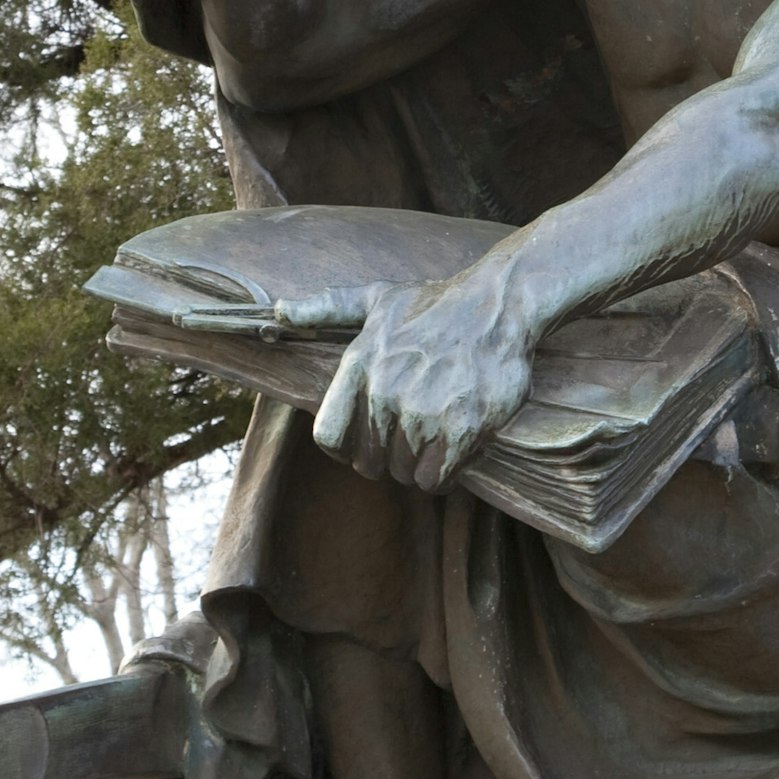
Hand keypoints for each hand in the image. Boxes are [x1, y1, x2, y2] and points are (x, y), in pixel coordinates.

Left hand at [305, 270, 537, 492]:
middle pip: (370, 463)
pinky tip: (458, 444)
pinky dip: (447, 472)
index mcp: (358, 366)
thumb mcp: (376, 299)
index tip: (369, 442)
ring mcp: (422, 412)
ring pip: (405, 474)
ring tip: (440, 428)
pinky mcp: (460, 429)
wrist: (499, 303)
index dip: (348, 448)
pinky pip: (437, 479)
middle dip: (391, 455)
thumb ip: (326, 308)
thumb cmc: (434, 304)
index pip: (329, 437)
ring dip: (422, 462)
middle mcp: (385, 391)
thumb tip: (279, 311)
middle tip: (416, 429)